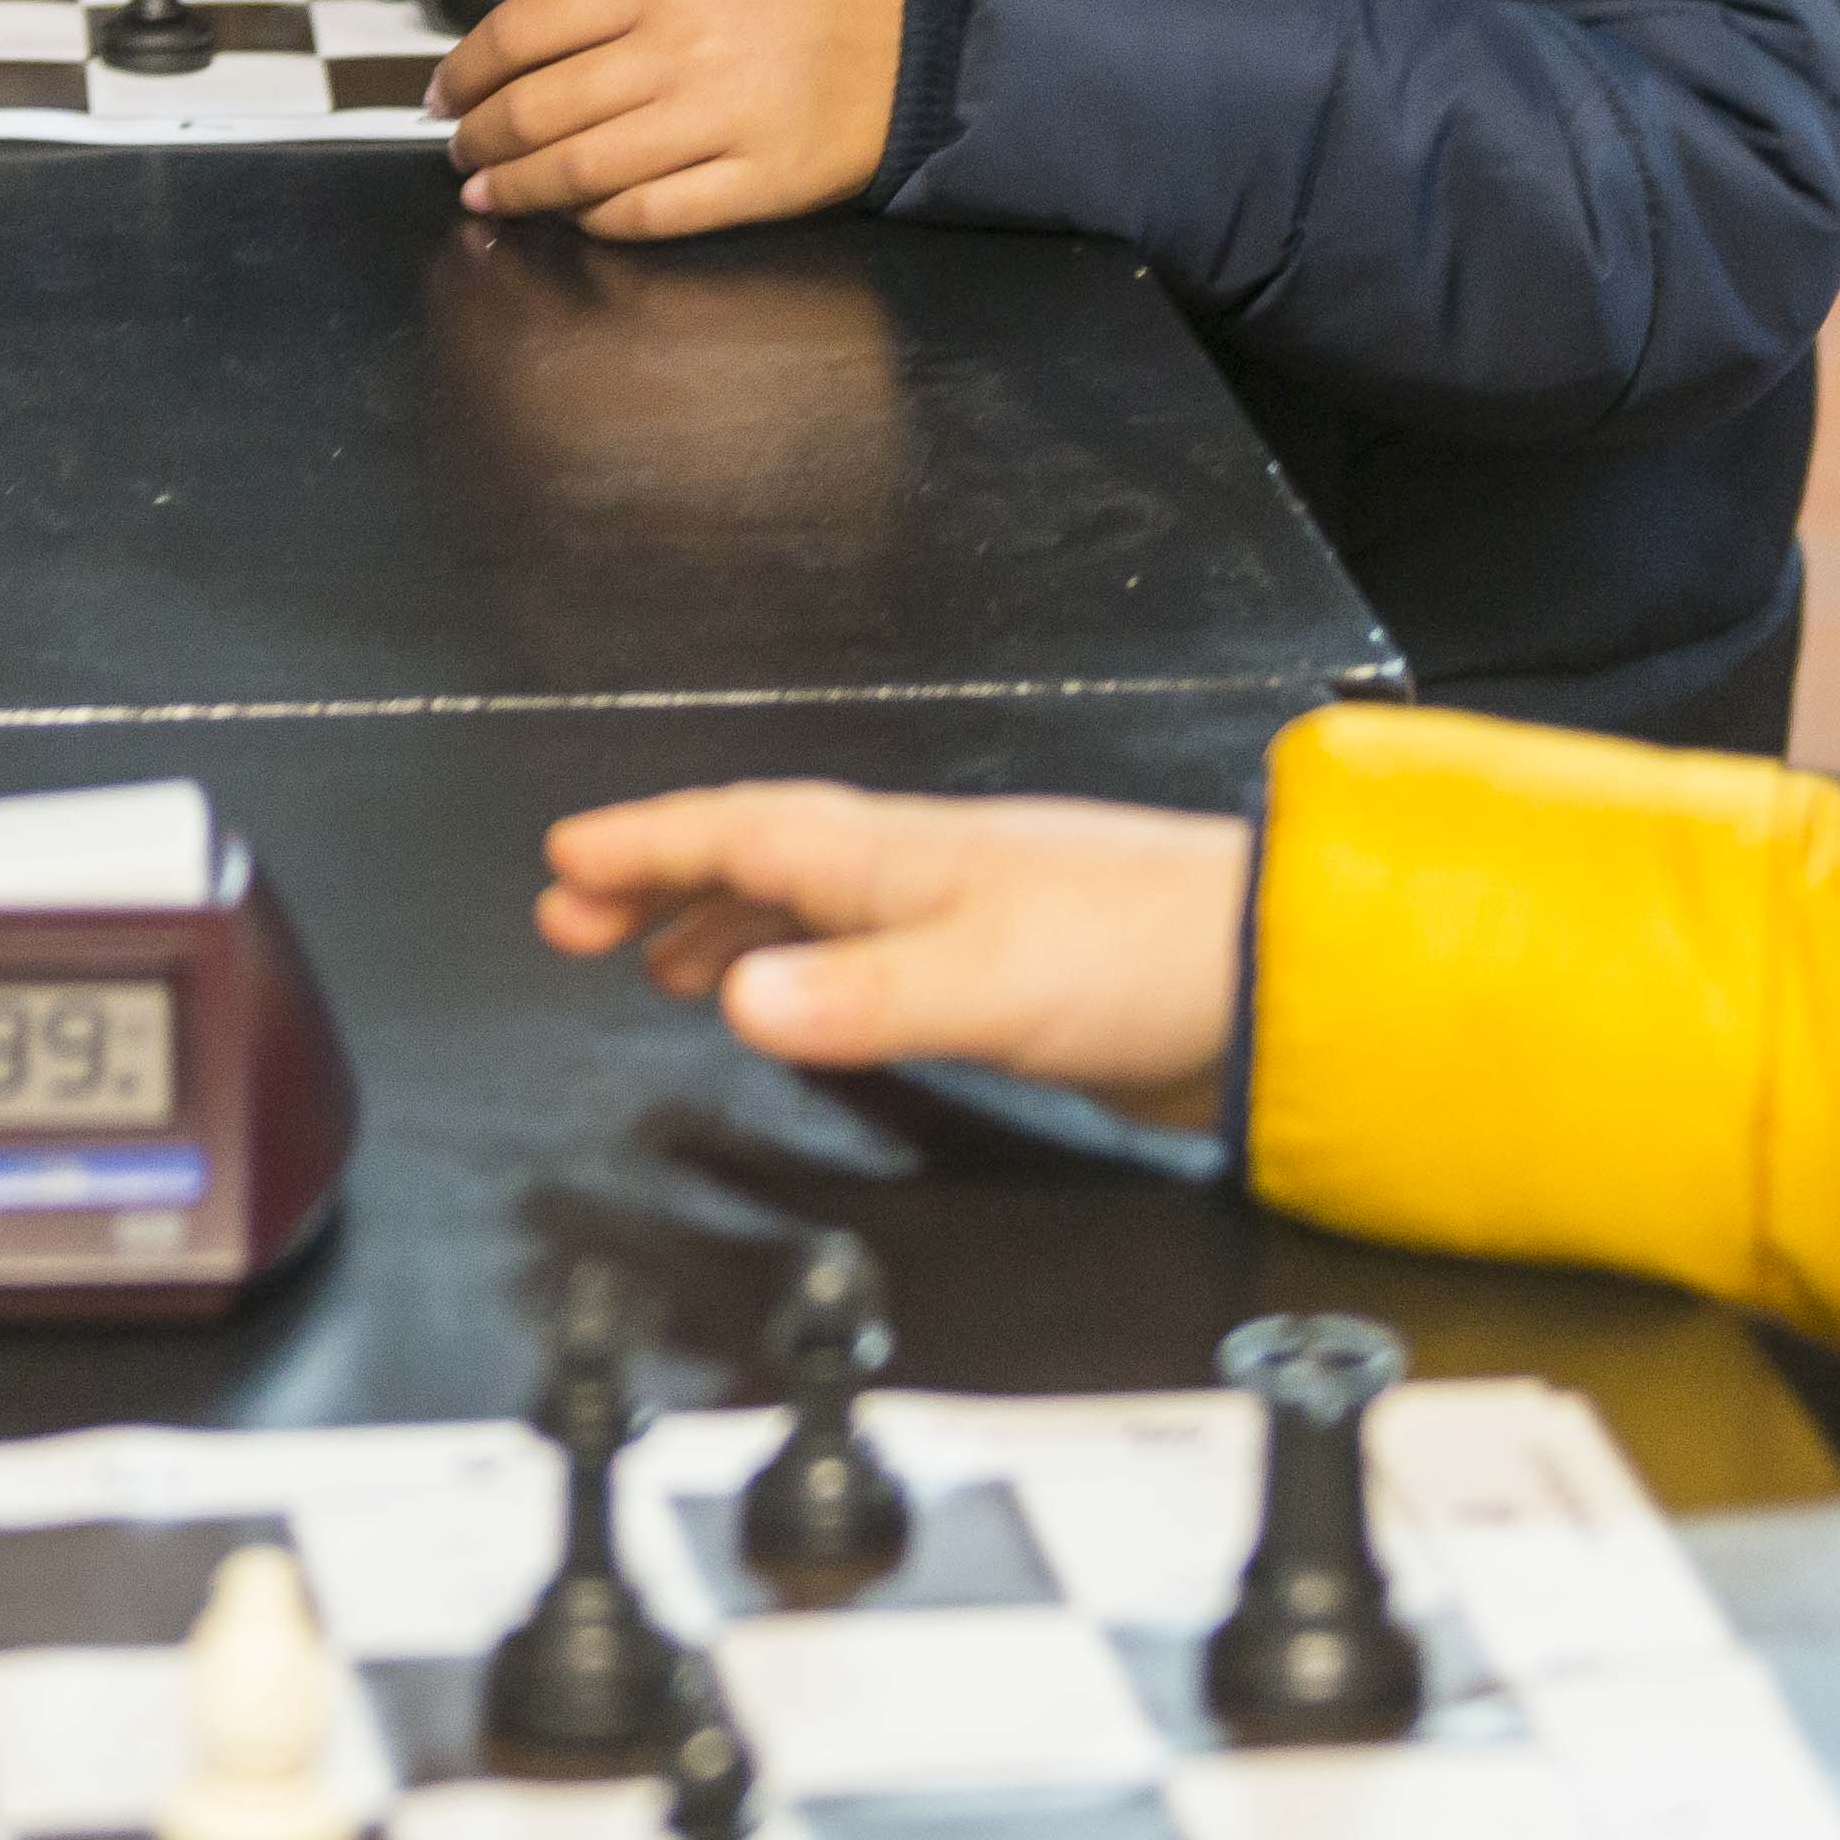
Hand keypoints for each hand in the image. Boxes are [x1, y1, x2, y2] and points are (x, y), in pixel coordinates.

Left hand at [429, 0, 910, 234]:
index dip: (462, 71)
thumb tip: (516, 60)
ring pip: (578, 171)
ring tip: (490, 196)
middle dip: (478, 142)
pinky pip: (648, 216)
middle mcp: (678, 50)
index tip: (440, 97)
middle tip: (459, 157)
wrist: (918, 33)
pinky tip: (574, 219)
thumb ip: (614, 8)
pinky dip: (595, 223)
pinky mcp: (759, 183)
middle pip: (536, 109)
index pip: (521, 31)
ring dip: (517, 191)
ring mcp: (719, 121)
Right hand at [534, 778, 1251, 1110]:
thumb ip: (857, 998)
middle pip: (758, 862)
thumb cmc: (1144, 956)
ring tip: (661, 967)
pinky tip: (803, 1004)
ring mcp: (960, 916)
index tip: (563, 863)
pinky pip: (859, 956)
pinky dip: (801, 971)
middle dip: (659, 884)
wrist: (1276, 981)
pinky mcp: (1002, 973)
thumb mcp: (983, 981)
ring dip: (724, 926)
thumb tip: (736, 1000)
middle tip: (572, 923)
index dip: (645, 847)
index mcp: (897, 857)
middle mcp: (917, 872)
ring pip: (807, 906)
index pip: (741, 834)